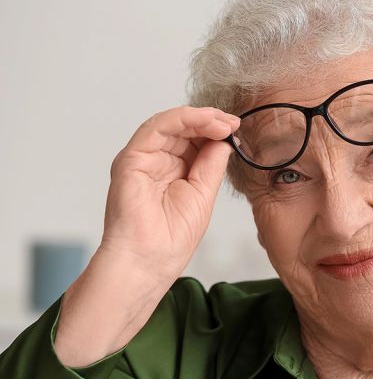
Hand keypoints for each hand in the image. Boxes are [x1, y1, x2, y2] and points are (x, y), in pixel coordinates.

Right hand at [99, 106, 239, 282]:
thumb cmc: (171, 238)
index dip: (215, 131)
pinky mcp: (130, 159)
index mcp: (172, 171)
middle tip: (233, 123)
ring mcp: (142, 159)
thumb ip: (212, 164)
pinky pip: (156, 127)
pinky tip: (205, 121)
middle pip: (183, 129)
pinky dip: (182, 118)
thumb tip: (225, 140)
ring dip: (200, 117)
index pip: (193, 140)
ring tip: (223, 123)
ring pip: (170, 124)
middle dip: (211, 122)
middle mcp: (155, 161)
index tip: (236, 129)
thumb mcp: (203, 193)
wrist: (149, 261)